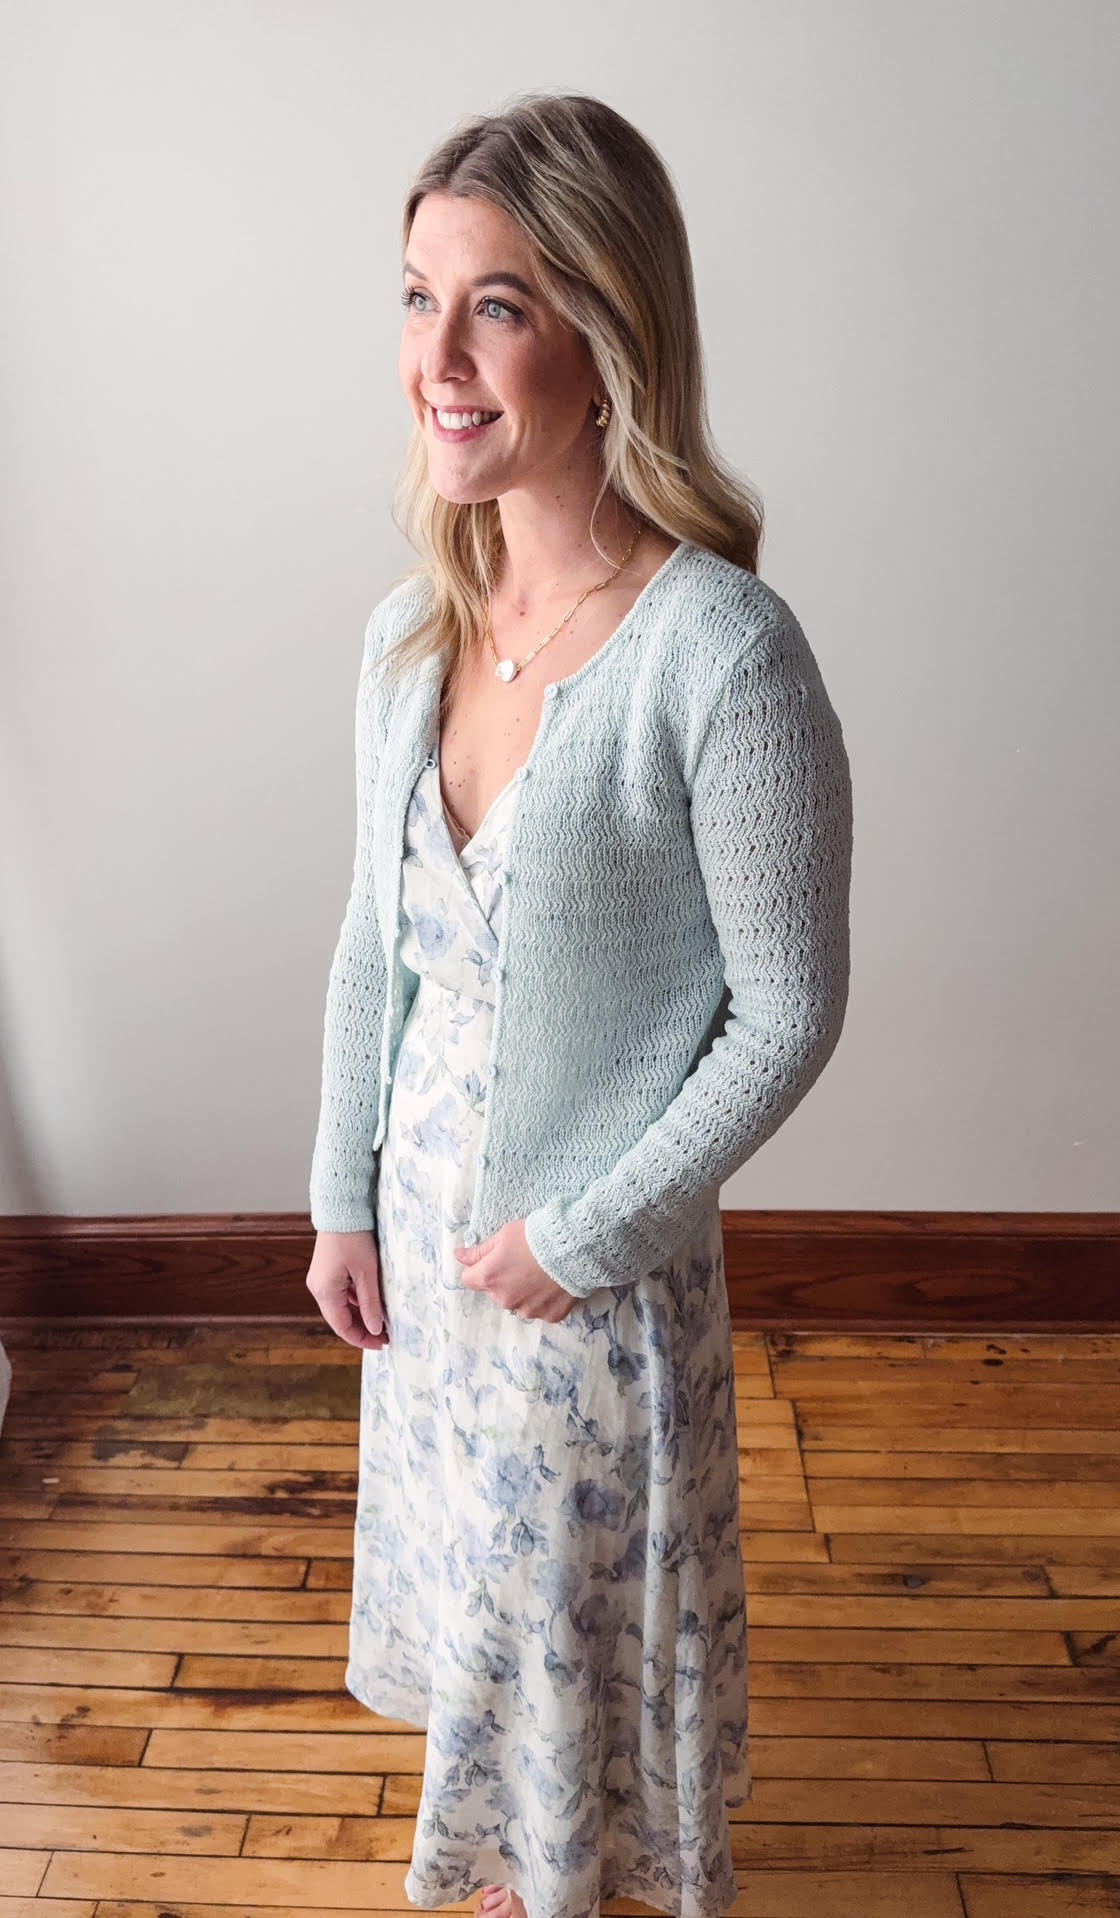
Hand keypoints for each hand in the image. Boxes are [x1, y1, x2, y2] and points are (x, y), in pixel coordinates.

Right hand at [306, 1230, 389, 1348]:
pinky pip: (341, 1295)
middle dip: (362, 1329)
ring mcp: (321, 1280)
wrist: (341, 1209)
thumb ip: (370, 1303)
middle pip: (340, 1319)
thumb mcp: (367, 1272)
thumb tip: (375, 1329)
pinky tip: (372, 1303)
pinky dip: (356, 1302)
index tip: (382, 1344)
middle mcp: (318, 1289)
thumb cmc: (354, 1238)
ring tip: (383, 1320)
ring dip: (360, 1316)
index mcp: (325, 1292)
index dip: (362, 1339)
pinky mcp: (327, 1272)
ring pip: (341, 1308)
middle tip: (386, 1335)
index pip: (343, 1327)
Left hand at [454, 1218, 578, 1322]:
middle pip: (494, 1292)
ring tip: (540, 1273)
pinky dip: (544, 1300)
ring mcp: (528, 1310)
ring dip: (523, 1292)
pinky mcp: (549, 1316)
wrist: (573, 1248)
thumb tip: (459, 1256)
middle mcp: (505, 1299)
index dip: (479, 1268)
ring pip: (518, 1303)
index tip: (494, 1260)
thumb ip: (479, 1251)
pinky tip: (553, 1283)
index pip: (469, 1280)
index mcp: (489, 1278)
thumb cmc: (536, 1237)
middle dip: (503, 1280)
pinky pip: (540, 1309)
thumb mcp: (503, 1235)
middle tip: (522, 1262)